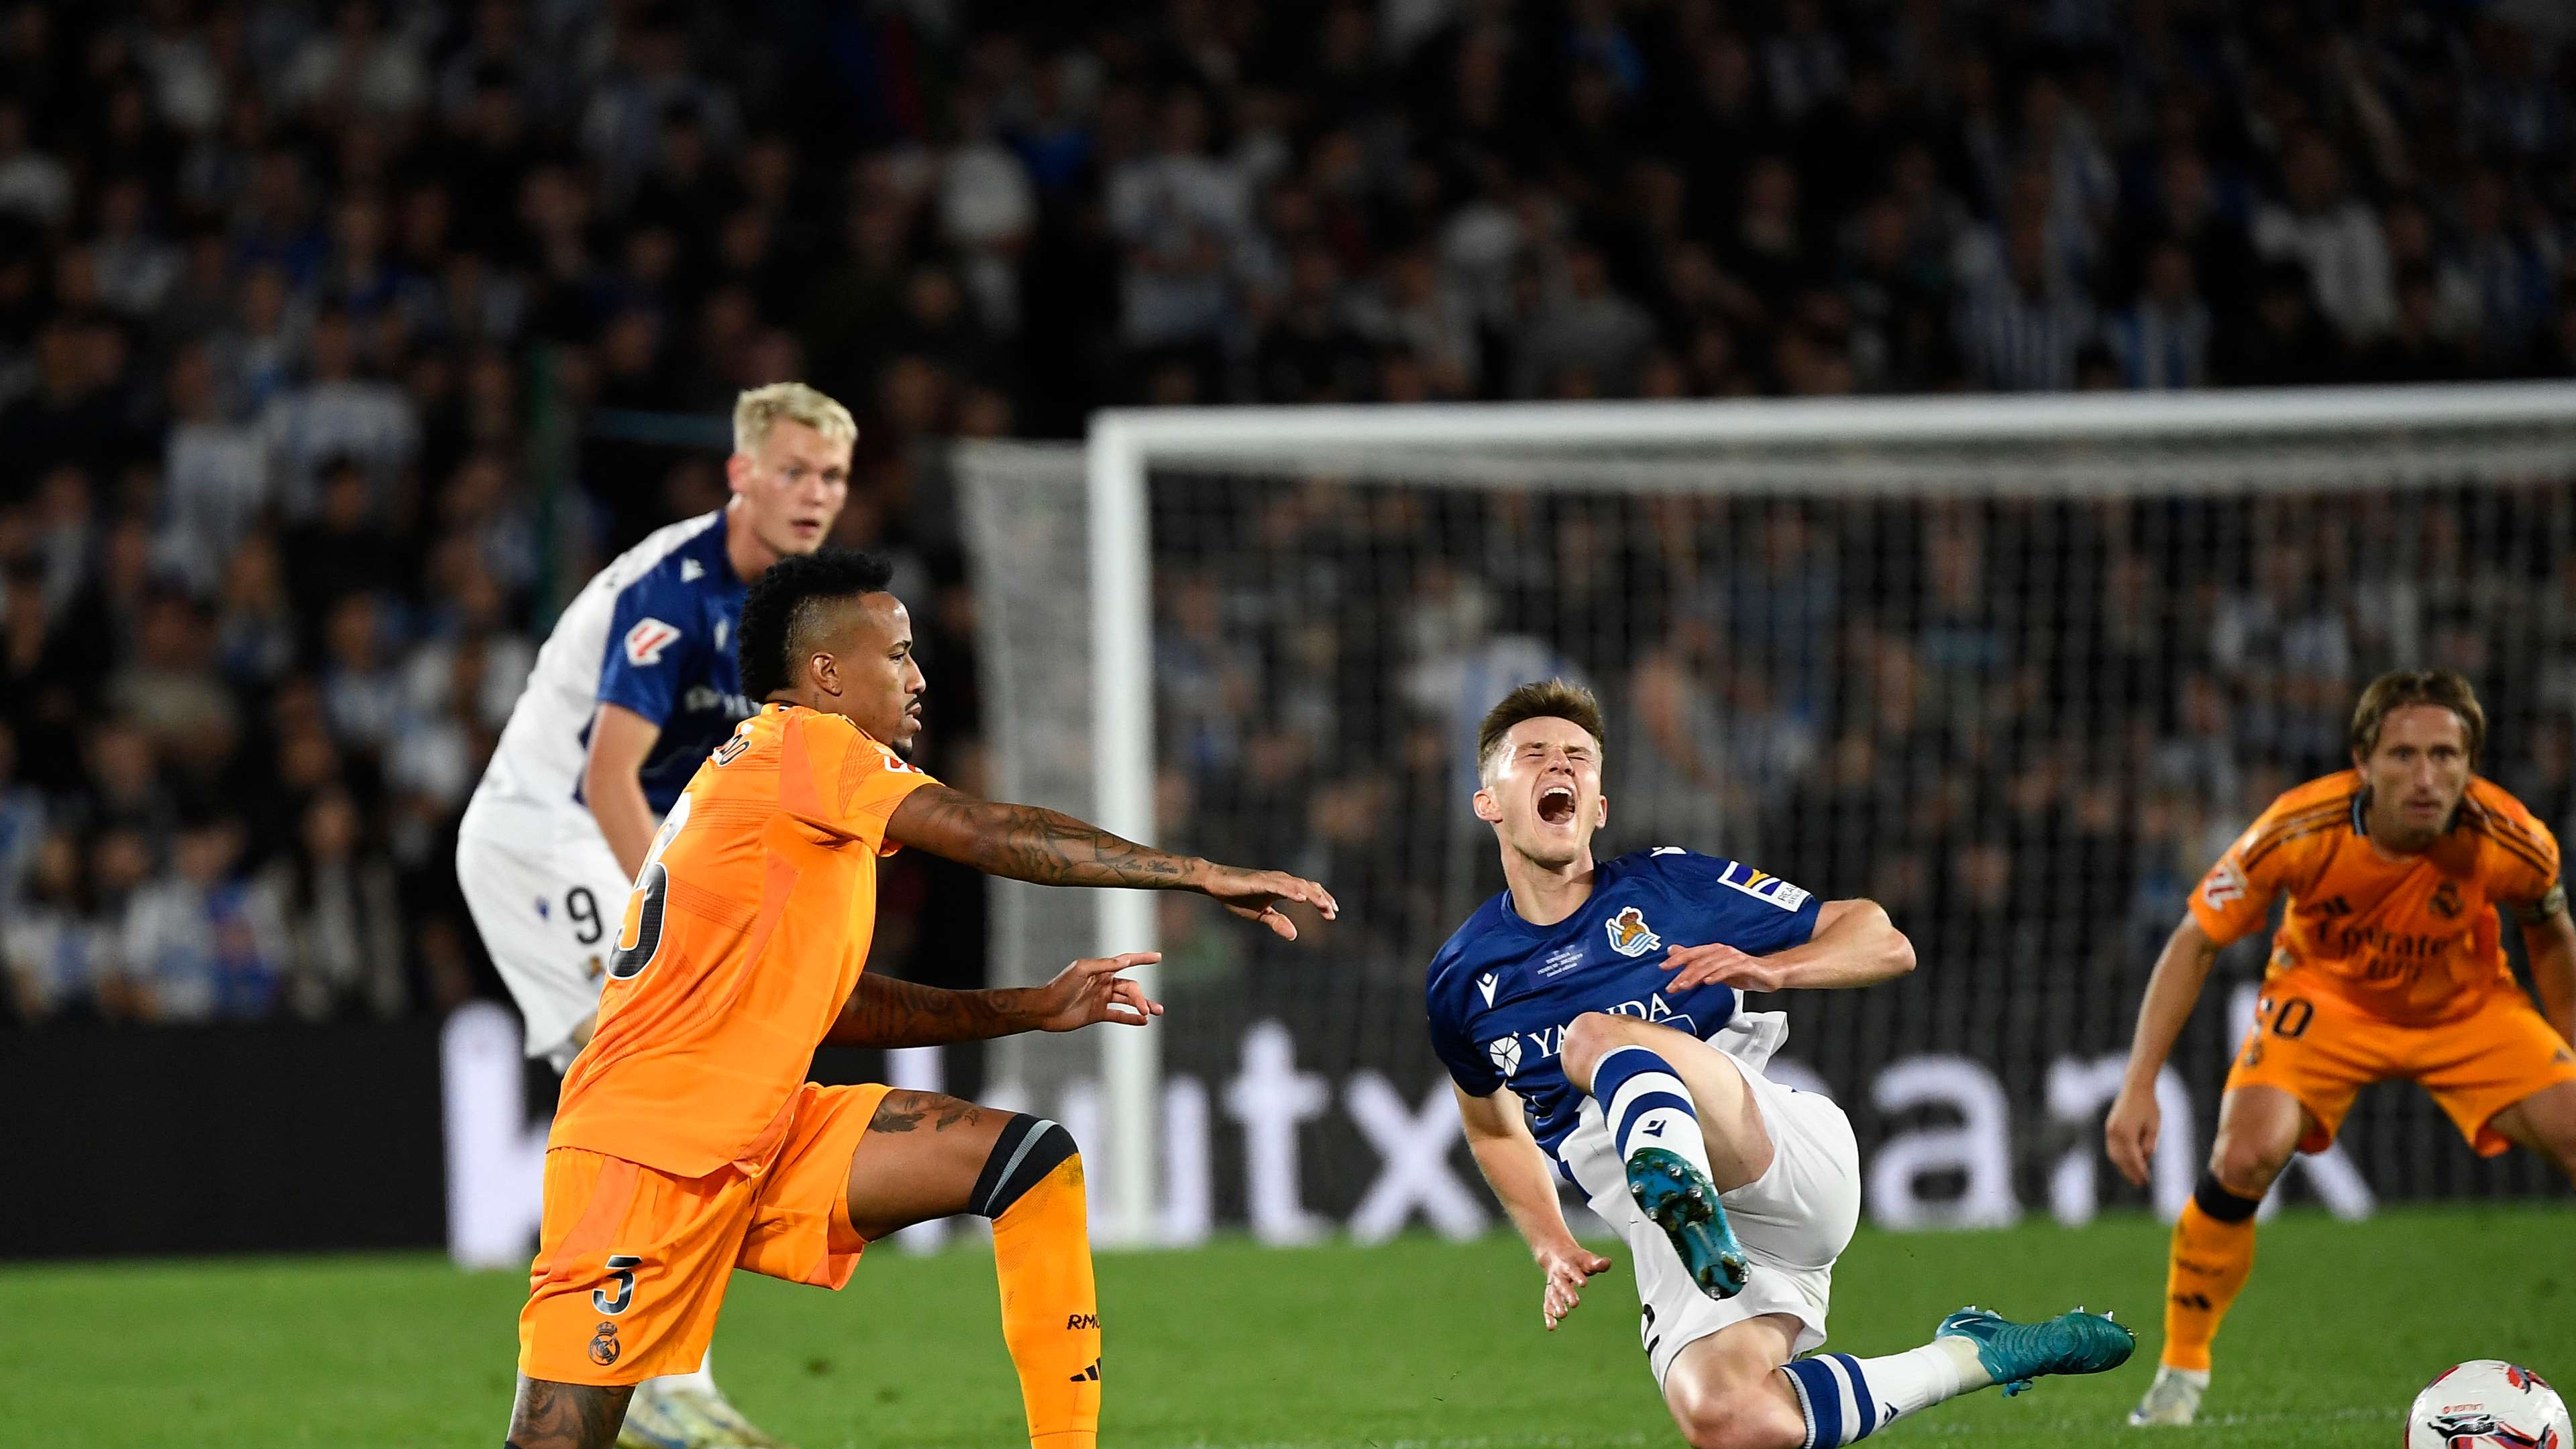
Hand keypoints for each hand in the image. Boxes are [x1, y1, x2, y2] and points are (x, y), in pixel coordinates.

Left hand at [1032, 952, 1164, 1031]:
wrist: (1044, 1010)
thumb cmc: (1060, 986)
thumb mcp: (1081, 970)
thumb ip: (1104, 965)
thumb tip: (1126, 960)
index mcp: (1100, 970)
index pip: (1126, 961)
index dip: (1142, 958)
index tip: (1158, 957)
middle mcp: (1103, 983)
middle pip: (1130, 987)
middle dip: (1141, 997)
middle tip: (1147, 1009)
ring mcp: (1101, 998)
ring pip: (1128, 1001)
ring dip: (1142, 1006)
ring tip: (1155, 1012)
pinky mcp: (1098, 1013)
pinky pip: (1119, 1015)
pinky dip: (1131, 1018)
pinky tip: (1143, 1022)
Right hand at [1197, 864, 1339, 939]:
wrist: (1215, 882)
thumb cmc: (1236, 896)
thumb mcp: (1260, 914)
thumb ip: (1277, 922)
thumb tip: (1294, 935)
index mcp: (1282, 887)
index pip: (1307, 891)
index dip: (1321, 901)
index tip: (1332, 915)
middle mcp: (1280, 880)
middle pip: (1308, 887)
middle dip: (1322, 899)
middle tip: (1333, 912)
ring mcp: (1270, 879)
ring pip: (1297, 885)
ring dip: (1312, 895)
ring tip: (1324, 906)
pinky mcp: (1259, 881)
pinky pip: (1279, 886)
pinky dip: (1291, 891)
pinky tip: (1301, 898)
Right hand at [1537, 1240, 1612, 1329]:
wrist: (1554, 1254)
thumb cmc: (1576, 1260)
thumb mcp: (1586, 1258)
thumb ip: (1597, 1263)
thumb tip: (1607, 1263)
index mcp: (1567, 1265)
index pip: (1572, 1270)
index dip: (1578, 1276)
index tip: (1584, 1283)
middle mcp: (1558, 1276)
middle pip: (1562, 1285)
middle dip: (1567, 1293)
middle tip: (1575, 1303)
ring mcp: (1553, 1286)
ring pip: (1553, 1296)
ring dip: (1557, 1305)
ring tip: (1563, 1315)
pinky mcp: (1549, 1295)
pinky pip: (1547, 1305)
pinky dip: (1549, 1316)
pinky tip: (1551, 1327)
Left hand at [1660, 941, 1793, 992]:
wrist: (1771, 974)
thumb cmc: (1744, 971)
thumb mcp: (1717, 968)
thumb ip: (1697, 962)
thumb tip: (1674, 952)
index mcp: (1715, 951)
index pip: (1692, 954)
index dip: (1677, 960)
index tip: (1662, 968)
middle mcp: (1723, 951)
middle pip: (1698, 961)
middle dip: (1683, 973)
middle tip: (1671, 985)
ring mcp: (1734, 958)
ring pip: (1711, 965)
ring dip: (1696, 976)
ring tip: (1684, 985)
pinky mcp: (1746, 966)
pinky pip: (1729, 970)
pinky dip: (1717, 975)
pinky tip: (1708, 982)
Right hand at [2103, 1080, 2159, 1187]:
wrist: (2135, 1087)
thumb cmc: (2149, 1106)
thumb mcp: (2154, 1127)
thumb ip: (2148, 1145)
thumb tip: (2143, 1159)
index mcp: (2126, 1134)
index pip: (2133, 1159)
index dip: (2140, 1171)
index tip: (2146, 1181)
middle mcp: (2114, 1134)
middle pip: (2121, 1160)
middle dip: (2130, 1172)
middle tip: (2139, 1184)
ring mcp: (2110, 1130)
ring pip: (2114, 1155)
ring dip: (2123, 1167)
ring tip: (2133, 1176)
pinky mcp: (2109, 1127)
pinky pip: (2112, 1148)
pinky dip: (2119, 1157)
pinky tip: (2126, 1162)